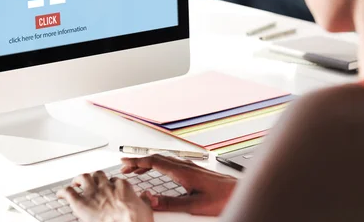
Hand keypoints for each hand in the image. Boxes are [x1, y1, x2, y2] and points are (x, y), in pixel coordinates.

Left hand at [58, 171, 153, 221]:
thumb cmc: (136, 221)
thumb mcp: (146, 210)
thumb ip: (144, 201)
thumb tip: (146, 196)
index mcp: (122, 187)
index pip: (116, 180)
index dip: (111, 184)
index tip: (111, 187)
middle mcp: (107, 186)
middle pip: (98, 175)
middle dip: (94, 177)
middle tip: (92, 181)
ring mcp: (93, 193)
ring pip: (83, 177)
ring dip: (78, 179)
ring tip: (75, 182)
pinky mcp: (81, 203)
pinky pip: (68, 192)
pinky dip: (62, 191)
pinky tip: (60, 194)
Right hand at [121, 155, 236, 215]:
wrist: (238, 192)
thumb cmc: (222, 197)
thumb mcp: (194, 205)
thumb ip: (170, 203)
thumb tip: (150, 199)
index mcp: (183, 172)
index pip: (154, 161)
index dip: (137, 161)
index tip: (124, 162)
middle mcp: (185, 166)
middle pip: (157, 158)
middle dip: (139, 161)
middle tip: (125, 167)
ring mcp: (190, 167)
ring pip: (164, 160)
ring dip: (148, 163)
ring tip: (137, 170)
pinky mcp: (194, 171)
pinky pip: (171, 163)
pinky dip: (159, 165)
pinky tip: (158, 171)